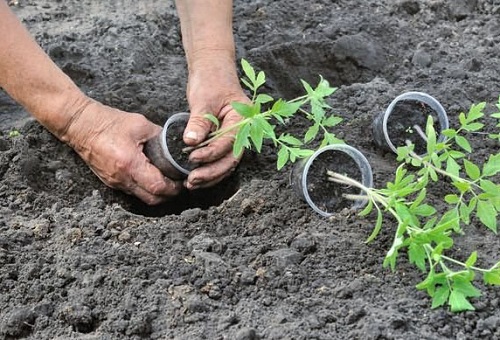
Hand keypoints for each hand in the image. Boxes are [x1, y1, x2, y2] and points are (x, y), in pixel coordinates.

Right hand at [63, 99, 181, 204]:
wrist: (80, 125)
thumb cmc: (108, 122)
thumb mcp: (140, 124)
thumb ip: (159, 136)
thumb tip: (175, 144)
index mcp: (130, 164)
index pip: (157, 187)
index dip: (173, 187)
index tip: (183, 181)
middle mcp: (122, 178)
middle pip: (152, 199)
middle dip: (168, 195)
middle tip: (178, 184)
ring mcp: (115, 182)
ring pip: (142, 197)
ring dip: (157, 193)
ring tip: (168, 181)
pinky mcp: (110, 181)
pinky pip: (132, 191)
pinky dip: (144, 188)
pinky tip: (151, 177)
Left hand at [183, 54, 249, 189]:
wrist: (212, 69)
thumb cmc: (211, 79)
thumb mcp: (203, 99)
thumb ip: (199, 122)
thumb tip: (191, 142)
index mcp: (243, 118)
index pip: (229, 142)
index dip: (211, 153)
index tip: (192, 157)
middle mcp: (242, 130)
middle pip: (231, 158)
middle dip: (212, 172)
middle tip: (192, 180)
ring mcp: (234, 136)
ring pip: (226, 163)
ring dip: (210, 175)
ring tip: (191, 183)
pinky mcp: (224, 139)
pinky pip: (220, 158)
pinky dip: (209, 168)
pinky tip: (195, 177)